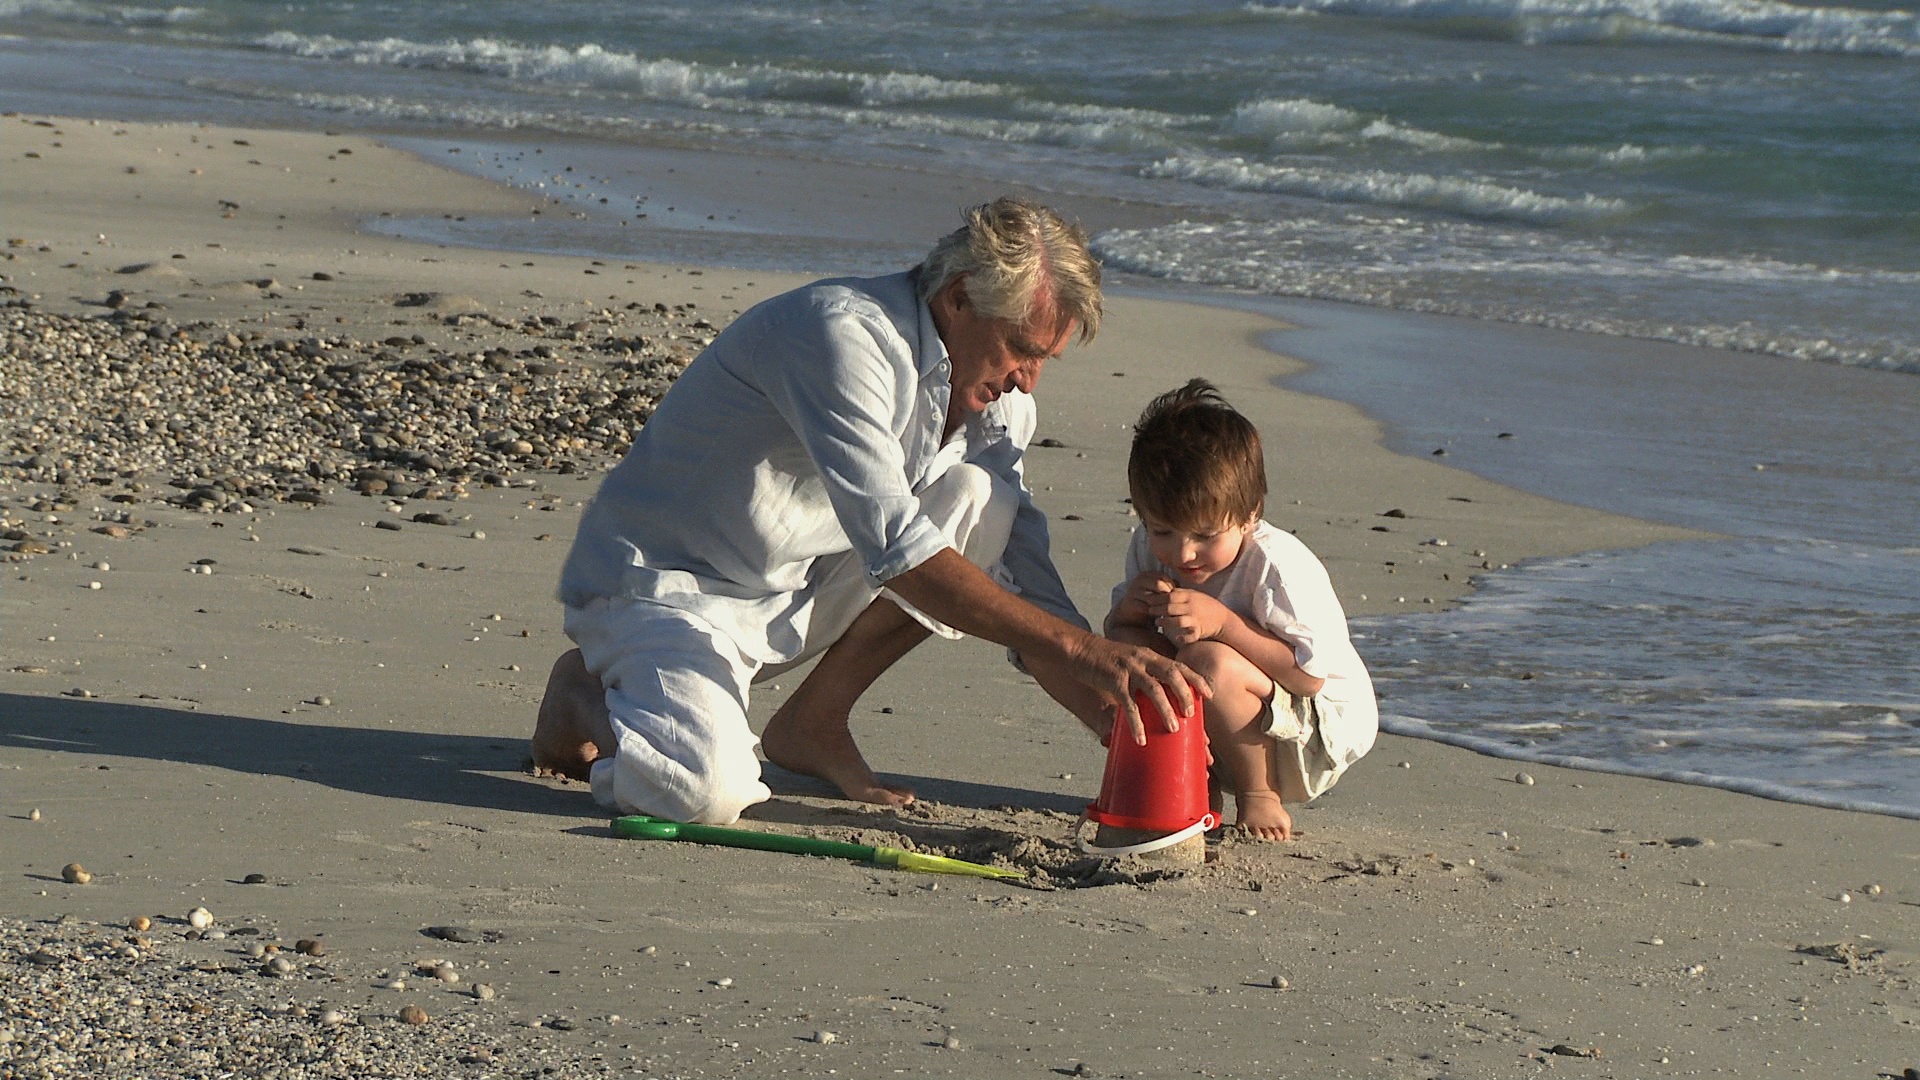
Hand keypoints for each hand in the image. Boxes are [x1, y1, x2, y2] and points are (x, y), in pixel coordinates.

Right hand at [1066, 632, 1211, 746]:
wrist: (1079, 649)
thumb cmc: (1107, 660)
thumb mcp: (1131, 661)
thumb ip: (1146, 675)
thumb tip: (1159, 699)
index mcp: (1150, 656)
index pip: (1179, 665)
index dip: (1196, 679)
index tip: (1209, 694)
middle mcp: (1143, 659)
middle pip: (1171, 674)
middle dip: (1185, 694)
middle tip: (1192, 714)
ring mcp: (1129, 669)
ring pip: (1153, 689)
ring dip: (1165, 709)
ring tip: (1174, 728)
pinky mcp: (1113, 680)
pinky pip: (1128, 703)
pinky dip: (1135, 722)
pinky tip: (1140, 737)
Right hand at [1113, 571, 1172, 626]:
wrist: (1133, 614)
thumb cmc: (1150, 602)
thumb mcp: (1160, 592)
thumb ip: (1169, 587)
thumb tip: (1183, 589)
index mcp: (1147, 574)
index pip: (1163, 576)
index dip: (1172, 587)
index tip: (1177, 597)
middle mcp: (1139, 580)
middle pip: (1158, 584)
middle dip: (1167, 596)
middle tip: (1173, 605)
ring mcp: (1133, 590)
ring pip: (1152, 597)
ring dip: (1161, 606)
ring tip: (1168, 612)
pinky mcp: (1130, 602)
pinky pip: (1145, 607)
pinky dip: (1153, 613)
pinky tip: (1159, 617)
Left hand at [1147, 586, 1231, 647]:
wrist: (1223, 618)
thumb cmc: (1205, 605)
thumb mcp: (1193, 594)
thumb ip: (1179, 592)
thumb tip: (1162, 590)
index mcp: (1189, 596)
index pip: (1170, 595)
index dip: (1157, 598)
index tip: (1148, 600)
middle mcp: (1192, 606)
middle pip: (1170, 607)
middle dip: (1157, 609)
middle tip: (1149, 611)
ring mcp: (1196, 618)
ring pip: (1178, 620)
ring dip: (1165, 622)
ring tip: (1157, 622)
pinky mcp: (1200, 630)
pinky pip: (1190, 634)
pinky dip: (1183, 637)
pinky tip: (1176, 637)